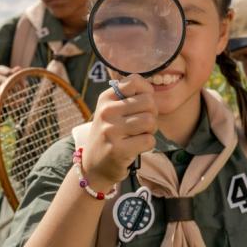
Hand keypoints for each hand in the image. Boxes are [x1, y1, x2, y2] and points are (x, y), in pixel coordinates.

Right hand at [82, 74, 157, 189]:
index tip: (143, 104)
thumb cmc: (111, 135)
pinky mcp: (118, 150)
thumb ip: (129, 98)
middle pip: (148, 102)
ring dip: (151, 130)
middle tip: (143, 125)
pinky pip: (149, 140)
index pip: (134, 81)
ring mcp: (111, 131)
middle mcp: (106, 112)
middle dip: (152, 114)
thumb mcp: (112, 111)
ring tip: (139, 135)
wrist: (94, 166)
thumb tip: (151, 89)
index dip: (146, 91)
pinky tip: (136, 147)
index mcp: (106, 98)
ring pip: (150, 121)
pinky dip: (148, 144)